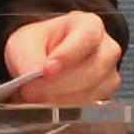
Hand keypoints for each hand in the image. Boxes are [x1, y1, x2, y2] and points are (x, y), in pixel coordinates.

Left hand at [2, 9, 122, 106]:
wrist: (43, 61)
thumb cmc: (39, 46)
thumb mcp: (25, 43)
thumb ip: (28, 56)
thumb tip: (32, 74)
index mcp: (88, 25)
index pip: (87, 37)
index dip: (68, 55)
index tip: (47, 69)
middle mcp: (105, 47)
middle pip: (91, 68)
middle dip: (58, 84)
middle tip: (31, 90)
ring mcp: (109, 72)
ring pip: (92, 90)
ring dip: (61, 99)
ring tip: (37, 98)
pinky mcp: (106, 94)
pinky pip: (92, 105)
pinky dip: (69, 109)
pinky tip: (51, 106)